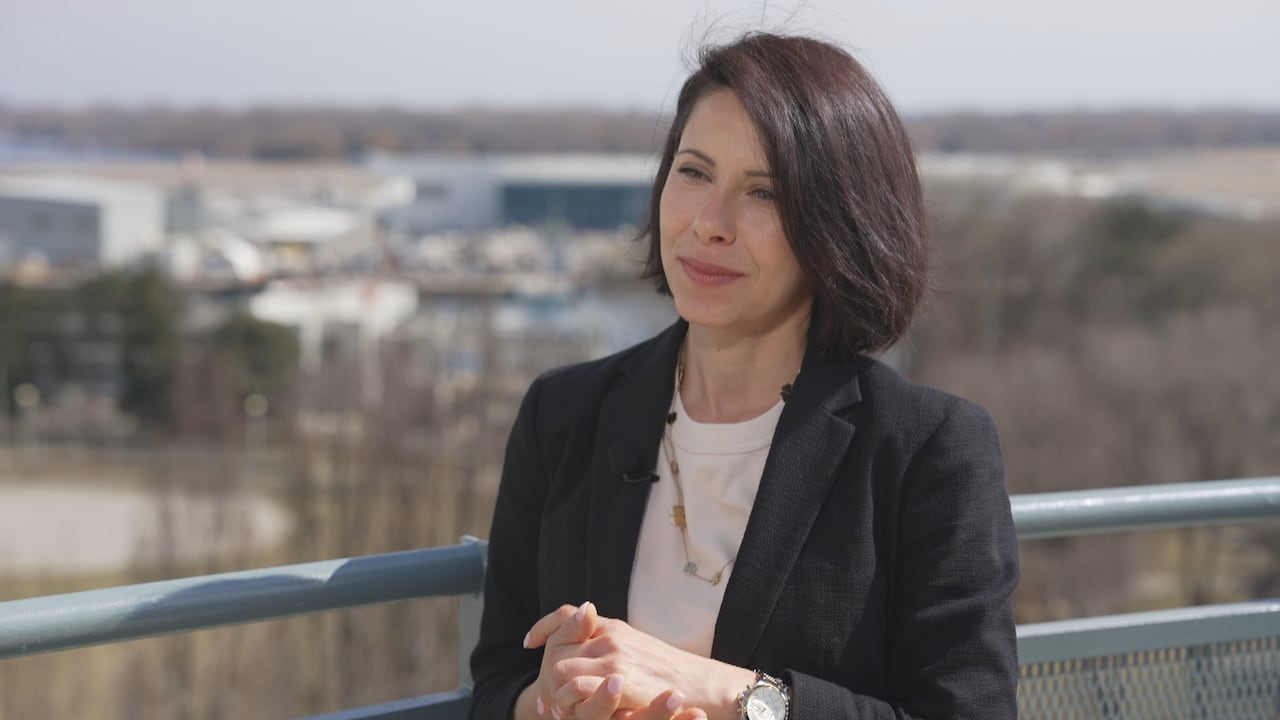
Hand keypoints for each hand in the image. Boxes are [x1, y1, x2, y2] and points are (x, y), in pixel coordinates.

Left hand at [525, 602, 750, 719]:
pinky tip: (570, 715)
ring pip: (559, 669)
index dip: (544, 628)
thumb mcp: (637, 650)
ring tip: (556, 712)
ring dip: (554, 693)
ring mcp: (614, 658)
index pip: (566, 615)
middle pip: (556, 648)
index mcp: (613, 627)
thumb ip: (609, 646)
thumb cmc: (671, 674)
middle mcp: (610, 637)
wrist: (703, 685)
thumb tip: (586, 647)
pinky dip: (567, 703)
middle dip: (546, 675)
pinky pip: (576, 687)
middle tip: (545, 700)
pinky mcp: (619, 681)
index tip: (530, 643)